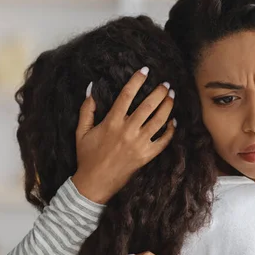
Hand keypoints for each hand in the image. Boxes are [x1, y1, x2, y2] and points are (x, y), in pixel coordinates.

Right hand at [72, 67, 175, 203]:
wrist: (95, 183)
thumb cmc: (87, 157)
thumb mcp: (81, 131)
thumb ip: (87, 109)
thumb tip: (91, 88)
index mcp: (111, 122)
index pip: (126, 96)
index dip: (136, 81)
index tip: (145, 71)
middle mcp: (127, 131)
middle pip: (148, 106)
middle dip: (159, 92)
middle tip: (166, 83)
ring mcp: (139, 144)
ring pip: (158, 121)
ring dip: (167, 107)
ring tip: (171, 96)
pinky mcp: (146, 156)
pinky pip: (163, 141)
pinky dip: (170, 131)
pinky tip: (173, 121)